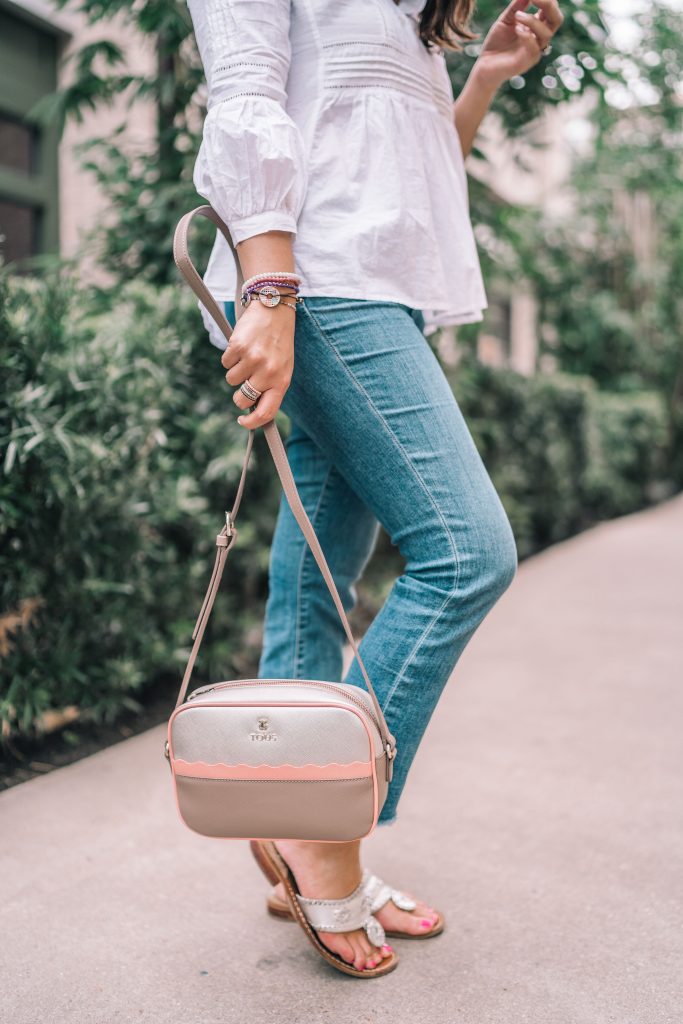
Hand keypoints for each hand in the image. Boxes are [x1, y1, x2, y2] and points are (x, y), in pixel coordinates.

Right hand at [221, 299, 295, 428]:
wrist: (275, 309)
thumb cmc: (278, 342)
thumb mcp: (282, 367)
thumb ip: (271, 387)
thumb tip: (254, 409)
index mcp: (282, 381)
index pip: (266, 412)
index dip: (252, 423)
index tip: (243, 422)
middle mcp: (268, 372)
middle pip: (242, 400)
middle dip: (239, 395)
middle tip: (244, 381)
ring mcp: (252, 360)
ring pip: (231, 380)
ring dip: (236, 371)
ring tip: (248, 356)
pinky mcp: (238, 347)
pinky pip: (225, 363)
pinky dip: (230, 357)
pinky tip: (242, 346)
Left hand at [474, 0, 563, 89]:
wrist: (485, 65)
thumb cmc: (496, 43)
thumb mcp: (506, 19)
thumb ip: (517, 6)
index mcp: (537, 27)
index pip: (551, 10)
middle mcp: (539, 38)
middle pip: (557, 20)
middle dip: (548, 5)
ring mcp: (535, 51)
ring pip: (546, 33)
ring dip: (532, 21)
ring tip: (517, 16)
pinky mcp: (527, 62)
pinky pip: (534, 48)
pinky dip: (526, 35)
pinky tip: (516, 29)